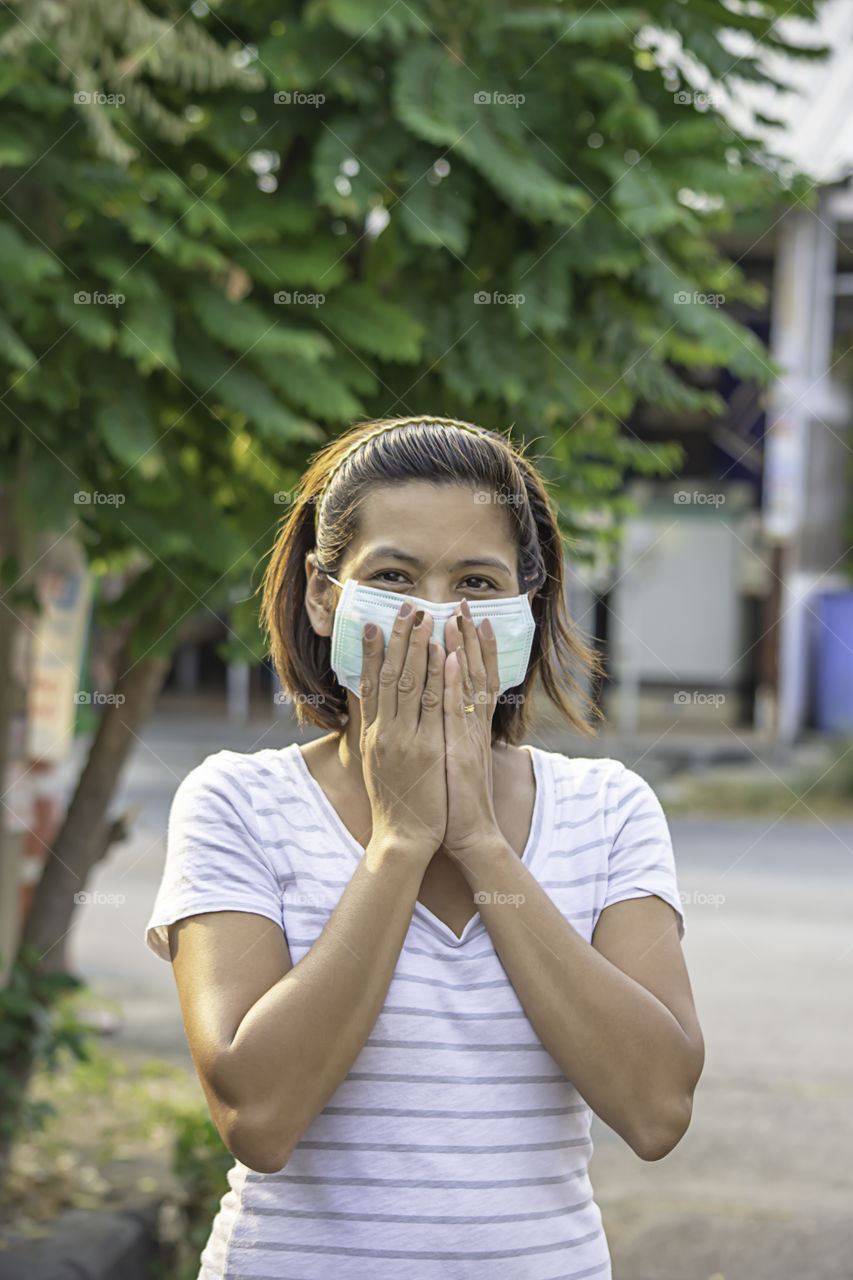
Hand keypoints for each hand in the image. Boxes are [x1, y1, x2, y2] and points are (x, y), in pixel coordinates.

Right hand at [358, 601, 447, 859]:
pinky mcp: (430, 750)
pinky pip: (435, 706)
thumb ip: (376, 730)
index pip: (370, 684)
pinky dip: (440, 678)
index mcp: (373, 734)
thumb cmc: (395, 802)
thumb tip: (371, 701)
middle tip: (407, 607)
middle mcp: (386, 733)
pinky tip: (446, 654)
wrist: (404, 839)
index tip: (377, 623)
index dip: (373, 651)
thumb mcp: (377, 762)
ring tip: (427, 618)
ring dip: (420, 647)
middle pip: (390, 676)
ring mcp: (407, 740)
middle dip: (399, 639)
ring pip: (411, 684)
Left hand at [441, 599, 503, 858]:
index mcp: (470, 726)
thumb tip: (441, 710)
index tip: (472, 617)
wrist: (468, 836)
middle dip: (468, 636)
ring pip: (465, 684)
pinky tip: (447, 658)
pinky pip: (453, 711)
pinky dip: (451, 683)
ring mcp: (467, 736)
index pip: (476, 677)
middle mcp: (472, 726)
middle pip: (473, 672)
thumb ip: (451, 731)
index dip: (476, 646)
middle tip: (464, 602)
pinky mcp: (458, 750)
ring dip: (461, 648)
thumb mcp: (453, 757)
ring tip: (456, 616)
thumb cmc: (454, 799)